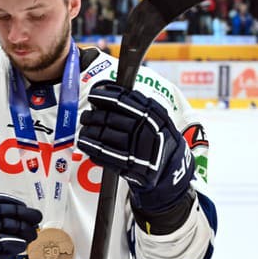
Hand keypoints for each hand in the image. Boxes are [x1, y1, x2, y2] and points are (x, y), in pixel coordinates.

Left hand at [77, 81, 193, 212]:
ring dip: (89, 132)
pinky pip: (105, 155)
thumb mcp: (157, 116)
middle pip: (109, 118)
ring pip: (104, 135)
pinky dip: (92, 148)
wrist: (173, 168)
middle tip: (85, 116)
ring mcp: (137, 149)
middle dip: (92, 116)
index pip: (121, 100)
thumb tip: (106, 90)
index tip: (93, 95)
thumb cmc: (160, 138)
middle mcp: (145, 130)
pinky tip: (85, 144)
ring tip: (84, 130)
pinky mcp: (130, 166)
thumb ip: (135, 102)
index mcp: (152, 114)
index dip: (103, 97)